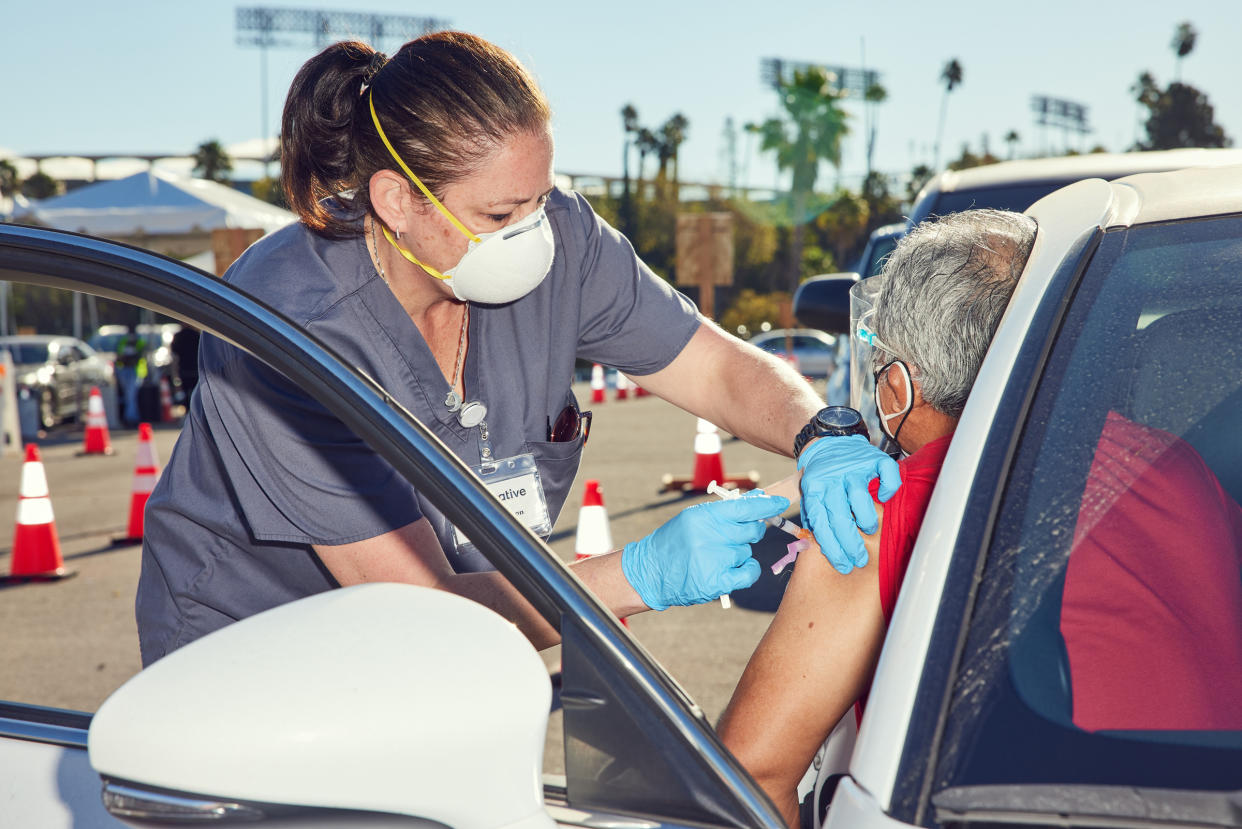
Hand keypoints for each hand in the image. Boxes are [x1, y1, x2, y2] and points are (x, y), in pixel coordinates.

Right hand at [622, 491, 789, 610]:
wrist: (651, 572)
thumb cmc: (676, 542)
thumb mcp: (693, 519)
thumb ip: (724, 512)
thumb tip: (759, 501)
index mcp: (704, 516)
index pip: (745, 507)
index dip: (767, 505)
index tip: (781, 502)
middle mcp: (709, 536)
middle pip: (751, 531)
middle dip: (748, 534)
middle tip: (730, 538)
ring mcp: (714, 560)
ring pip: (747, 552)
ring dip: (738, 554)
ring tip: (713, 557)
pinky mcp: (717, 582)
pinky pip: (749, 572)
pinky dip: (747, 570)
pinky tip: (733, 570)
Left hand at [797, 434, 900, 573]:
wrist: (828, 442)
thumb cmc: (822, 477)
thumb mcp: (810, 495)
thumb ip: (814, 518)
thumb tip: (818, 547)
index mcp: (814, 489)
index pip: (820, 523)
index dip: (832, 547)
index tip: (842, 564)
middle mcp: (832, 478)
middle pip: (840, 516)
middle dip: (851, 544)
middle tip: (859, 559)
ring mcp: (853, 468)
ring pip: (860, 498)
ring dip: (866, 520)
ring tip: (869, 530)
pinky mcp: (873, 458)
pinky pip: (886, 475)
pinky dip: (888, 488)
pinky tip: (884, 497)